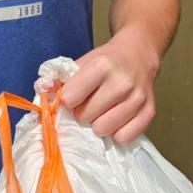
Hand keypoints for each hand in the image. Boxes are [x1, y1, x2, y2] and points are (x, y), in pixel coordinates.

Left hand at [59, 25, 159, 144]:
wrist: (139, 54)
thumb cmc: (106, 61)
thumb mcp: (82, 63)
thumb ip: (61, 81)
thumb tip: (42, 100)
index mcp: (102, 66)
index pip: (70, 97)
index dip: (68, 100)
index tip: (73, 96)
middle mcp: (121, 83)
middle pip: (85, 117)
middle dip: (83, 113)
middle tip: (90, 103)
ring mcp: (137, 99)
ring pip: (103, 129)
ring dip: (99, 124)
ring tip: (103, 112)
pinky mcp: (149, 112)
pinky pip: (124, 138)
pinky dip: (117, 133)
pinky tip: (117, 120)